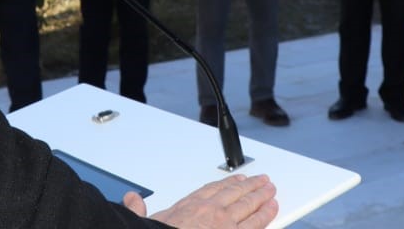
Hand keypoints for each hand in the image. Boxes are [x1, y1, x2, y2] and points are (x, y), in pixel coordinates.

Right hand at [124, 173, 276, 227]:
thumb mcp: (144, 222)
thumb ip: (139, 209)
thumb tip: (131, 199)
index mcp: (190, 206)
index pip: (213, 190)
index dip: (227, 183)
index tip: (237, 178)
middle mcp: (210, 211)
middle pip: (235, 194)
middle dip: (251, 186)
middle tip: (262, 181)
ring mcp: (225, 224)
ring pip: (248, 206)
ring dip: (262, 197)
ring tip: (271, 190)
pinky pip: (254, 224)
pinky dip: (265, 216)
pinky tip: (272, 209)